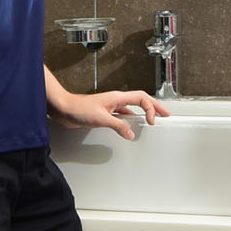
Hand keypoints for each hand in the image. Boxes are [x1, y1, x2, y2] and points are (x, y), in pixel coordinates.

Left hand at [50, 89, 168, 139]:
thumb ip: (118, 126)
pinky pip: (123, 115)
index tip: (152, 120)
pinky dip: (130, 120)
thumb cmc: (79, 109)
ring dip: (143, 113)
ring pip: (132, 108)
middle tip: (165, 114)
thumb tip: (130, 133)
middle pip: (141, 100)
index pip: (141, 98)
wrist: (64, 109)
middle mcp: (116, 100)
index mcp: (118, 97)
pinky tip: (131, 126)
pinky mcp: (105, 113)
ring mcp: (111, 106)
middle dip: (154, 107)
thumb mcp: (101, 119)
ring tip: (152, 119)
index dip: (151, 108)